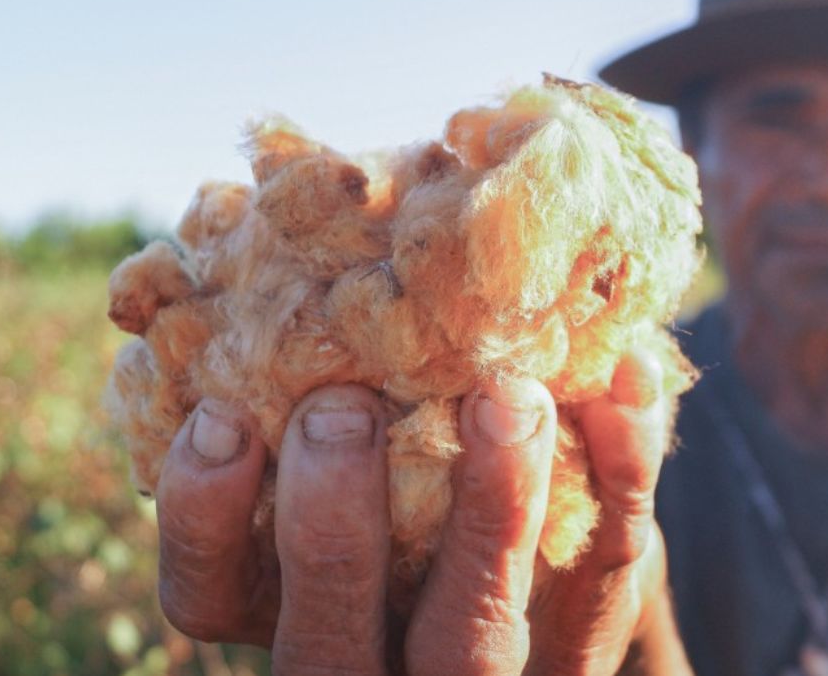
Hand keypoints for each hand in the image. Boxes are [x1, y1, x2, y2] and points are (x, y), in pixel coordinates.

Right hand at [153, 349, 690, 674]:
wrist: (547, 583)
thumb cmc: (418, 474)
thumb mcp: (358, 432)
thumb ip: (324, 369)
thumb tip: (310, 198)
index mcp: (293, 607)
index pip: (206, 594)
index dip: (202, 514)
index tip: (218, 414)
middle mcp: (372, 661)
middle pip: (326, 640)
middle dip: (328, 526)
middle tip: (342, 410)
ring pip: (470, 638)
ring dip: (488, 512)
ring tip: (506, 397)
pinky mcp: (574, 661)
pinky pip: (604, 585)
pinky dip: (619, 478)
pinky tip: (626, 386)